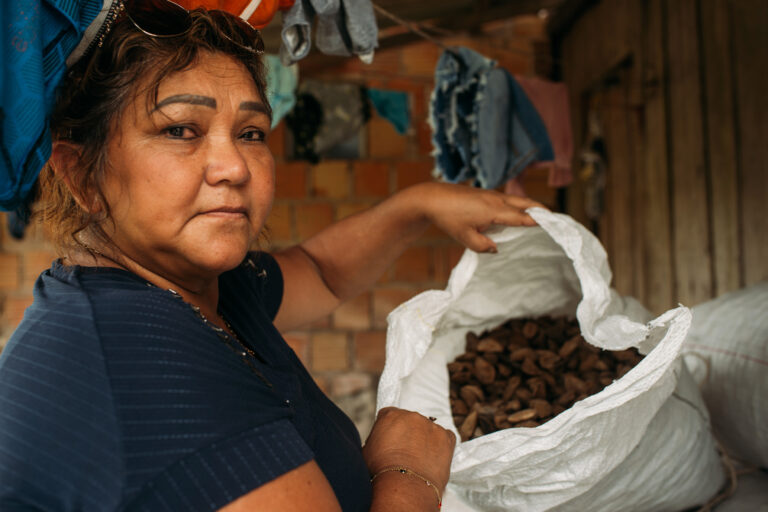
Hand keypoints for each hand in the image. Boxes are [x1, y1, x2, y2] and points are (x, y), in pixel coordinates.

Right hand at [362, 407, 455, 491]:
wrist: (404, 484)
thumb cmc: (381, 470)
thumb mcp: (367, 449)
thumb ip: (375, 438)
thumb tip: (379, 442)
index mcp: (390, 415)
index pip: (390, 415)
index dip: (390, 429)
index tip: (391, 441)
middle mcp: (412, 415)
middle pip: (410, 421)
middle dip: (409, 434)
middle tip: (406, 452)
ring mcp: (431, 425)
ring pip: (428, 430)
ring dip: (425, 440)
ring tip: (420, 460)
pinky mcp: (447, 437)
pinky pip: (446, 438)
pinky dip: (442, 446)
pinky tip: (434, 459)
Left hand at [413, 182, 545, 252]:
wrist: (433, 198)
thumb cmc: (448, 218)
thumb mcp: (464, 237)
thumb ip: (482, 246)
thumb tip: (496, 249)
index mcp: (494, 210)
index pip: (521, 217)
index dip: (537, 222)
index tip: (553, 226)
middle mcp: (496, 199)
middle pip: (525, 203)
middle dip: (541, 209)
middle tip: (556, 218)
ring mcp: (491, 194)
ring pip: (517, 199)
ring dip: (530, 205)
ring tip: (543, 215)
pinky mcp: (485, 194)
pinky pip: (508, 199)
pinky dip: (518, 204)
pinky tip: (518, 212)